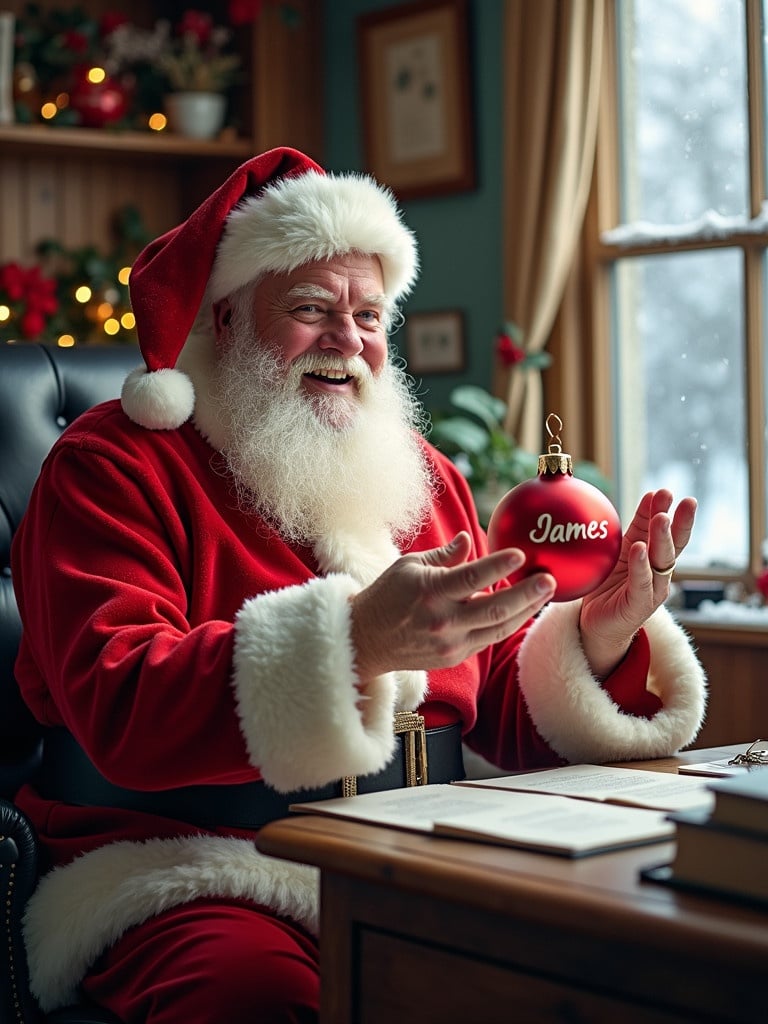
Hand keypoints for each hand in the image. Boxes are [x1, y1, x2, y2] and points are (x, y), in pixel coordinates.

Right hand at [350, 531, 555, 680]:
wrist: (365, 641)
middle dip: (527, 594)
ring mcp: (451, 643)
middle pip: (495, 608)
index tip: (520, 554)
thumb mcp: (409, 566)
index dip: (498, 566)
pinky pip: (489, 638)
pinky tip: (523, 609)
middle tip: (549, 579)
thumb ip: (445, 556)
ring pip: (499, 627)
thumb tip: (471, 539)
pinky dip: (508, 622)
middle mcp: (443, 620)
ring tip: (546, 593)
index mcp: (430, 592)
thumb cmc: (387, 596)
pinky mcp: (455, 656)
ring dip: (526, 610)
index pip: (471, 577)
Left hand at [579, 489, 696, 676]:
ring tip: (661, 518)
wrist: (596, 625)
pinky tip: (639, 549)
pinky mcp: (639, 605)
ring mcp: (652, 590)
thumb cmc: (609, 586)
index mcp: (654, 558)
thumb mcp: (621, 551)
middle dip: (678, 522)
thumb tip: (649, 495)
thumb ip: (635, 528)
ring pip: (661, 562)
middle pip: (673, 545)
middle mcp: (659, 573)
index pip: (668, 532)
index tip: (668, 491)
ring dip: (662, 539)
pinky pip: (641, 583)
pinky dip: (641, 566)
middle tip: (677, 499)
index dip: (670, 512)